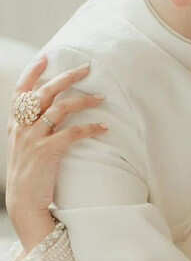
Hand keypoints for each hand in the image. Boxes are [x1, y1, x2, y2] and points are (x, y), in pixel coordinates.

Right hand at [6, 56, 107, 251]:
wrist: (24, 203)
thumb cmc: (31, 172)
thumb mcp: (25, 145)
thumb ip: (33, 125)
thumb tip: (52, 106)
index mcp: (16, 124)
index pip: (20, 92)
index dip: (32, 73)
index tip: (46, 57)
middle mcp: (22, 128)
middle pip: (44, 93)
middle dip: (66, 77)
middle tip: (87, 68)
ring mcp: (33, 139)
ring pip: (60, 108)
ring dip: (84, 100)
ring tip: (102, 97)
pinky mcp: (46, 152)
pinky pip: (72, 132)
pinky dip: (90, 127)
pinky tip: (103, 127)